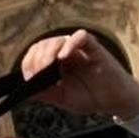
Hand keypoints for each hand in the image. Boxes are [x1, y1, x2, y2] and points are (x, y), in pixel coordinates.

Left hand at [20, 30, 138, 119]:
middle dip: (36, 58)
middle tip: (36, 74)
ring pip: (59, 39)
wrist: (114, 101)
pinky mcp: (94, 48)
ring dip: (48, 51)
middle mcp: (66, 52)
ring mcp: (80, 49)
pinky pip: (81, 37)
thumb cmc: (90, 97)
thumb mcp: (61, 98)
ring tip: (46, 66)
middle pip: (44, 44)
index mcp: (56, 63)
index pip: (36, 54)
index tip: (29, 78)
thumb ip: (44, 93)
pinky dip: (70, 44)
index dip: (29, 62)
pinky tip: (63, 57)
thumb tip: (24, 89)